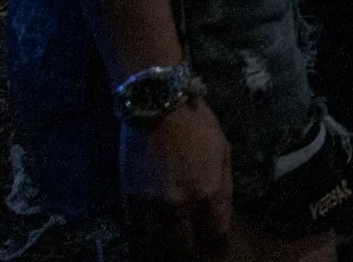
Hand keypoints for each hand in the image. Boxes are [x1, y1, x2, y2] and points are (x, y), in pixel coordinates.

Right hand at [119, 100, 231, 258]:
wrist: (157, 105)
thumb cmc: (197, 124)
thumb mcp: (224, 151)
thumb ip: (223, 186)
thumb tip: (221, 213)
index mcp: (209, 192)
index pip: (214, 234)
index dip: (215, 243)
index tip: (214, 244)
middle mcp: (180, 205)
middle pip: (184, 248)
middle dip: (190, 253)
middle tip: (191, 250)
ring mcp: (151, 204)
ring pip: (156, 245)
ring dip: (164, 250)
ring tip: (169, 249)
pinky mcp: (129, 198)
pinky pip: (136, 230)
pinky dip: (143, 236)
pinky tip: (149, 236)